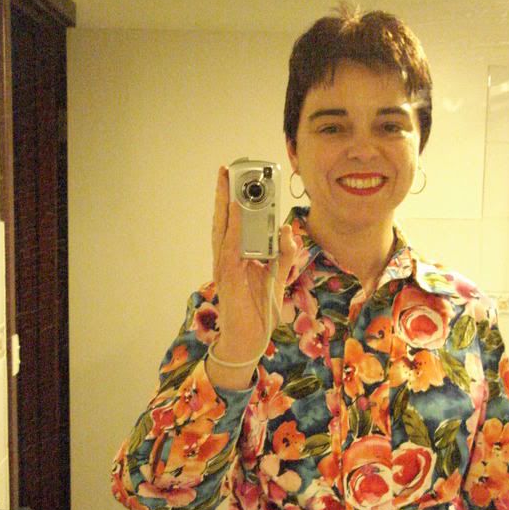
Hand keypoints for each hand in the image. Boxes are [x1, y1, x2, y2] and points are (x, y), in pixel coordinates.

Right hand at [207, 166, 296, 388]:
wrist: (249, 340)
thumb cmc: (258, 310)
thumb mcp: (277, 276)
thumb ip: (284, 253)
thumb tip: (286, 229)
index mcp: (237, 257)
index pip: (234, 223)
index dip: (234, 200)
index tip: (237, 177)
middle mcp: (227, 258)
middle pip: (223, 220)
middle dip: (223, 194)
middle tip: (226, 169)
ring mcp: (224, 267)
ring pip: (222, 229)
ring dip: (223, 204)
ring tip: (227, 181)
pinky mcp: (227, 278)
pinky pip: (229, 248)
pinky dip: (232, 229)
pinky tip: (234, 212)